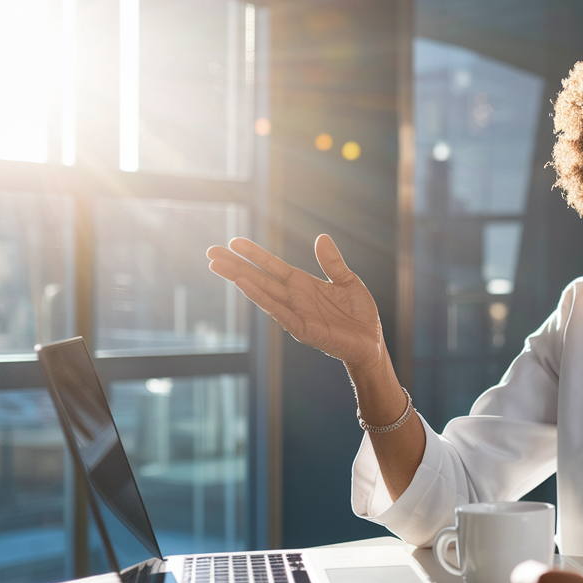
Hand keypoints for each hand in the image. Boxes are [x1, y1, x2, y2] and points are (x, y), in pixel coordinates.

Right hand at [207, 235, 386, 373]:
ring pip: (262, 292)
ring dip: (240, 278)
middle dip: (235, 265)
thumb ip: (332, 262)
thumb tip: (321, 237)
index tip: (233, 242)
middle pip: (259, 277)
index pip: (273, 266)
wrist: (372, 344)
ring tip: (218, 266)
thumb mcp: (348, 282)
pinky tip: (244, 284)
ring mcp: (295, 313)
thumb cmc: (360, 316)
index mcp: (303, 285)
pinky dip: (261, 297)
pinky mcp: (302, 329)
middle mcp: (294, 298)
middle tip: (210, 252)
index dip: (254, 254)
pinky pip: (277, 310)